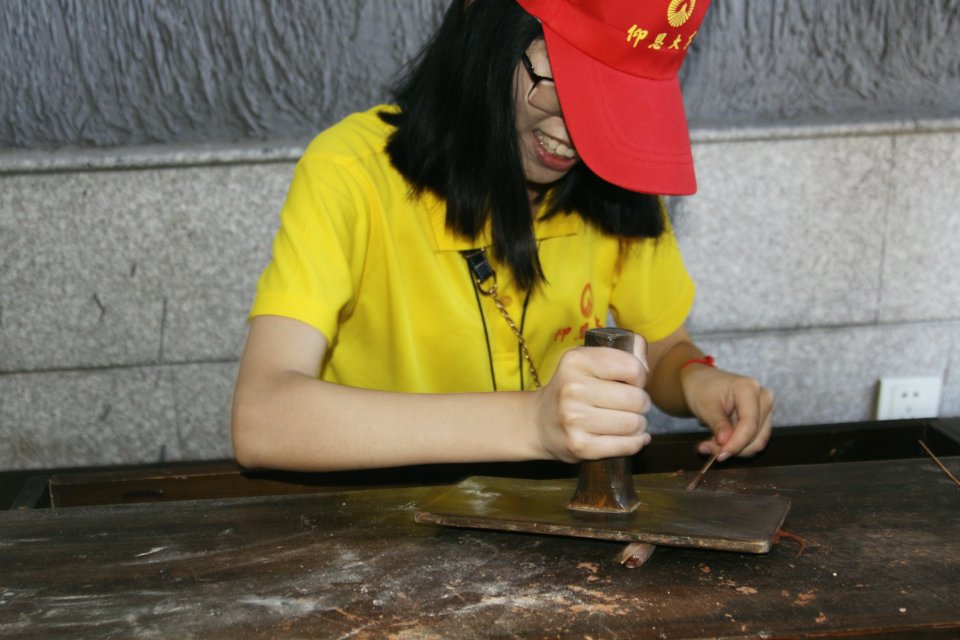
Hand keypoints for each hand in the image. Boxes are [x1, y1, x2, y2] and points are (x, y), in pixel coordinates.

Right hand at [534, 335, 651, 462]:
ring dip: (637, 424)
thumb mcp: (588, 361)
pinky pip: (627, 446)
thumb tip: (646, 367)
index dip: (640, 377)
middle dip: (641, 403)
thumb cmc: (573, 390)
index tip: (630, 382)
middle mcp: (572, 388)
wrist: (538, 423)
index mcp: (576, 361)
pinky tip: (628, 437)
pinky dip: (635, 442)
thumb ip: (624, 353)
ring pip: (634, 424)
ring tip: (625, 421)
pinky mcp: (580, 446)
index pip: (632, 368)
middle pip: (636, 399)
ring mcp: (574, 420)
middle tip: (629, 405)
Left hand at [681, 365, 772, 459]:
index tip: (719, 455)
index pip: (750, 423)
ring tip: (708, 445)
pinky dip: (735, 446)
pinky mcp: (760, 420)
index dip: (736, 443)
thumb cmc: (702, 389)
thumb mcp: (705, 406)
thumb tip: (725, 443)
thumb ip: (718, 424)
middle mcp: (763, 398)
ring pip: (756, 442)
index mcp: (749, 388)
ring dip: (733, 449)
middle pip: (756, 436)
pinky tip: (717, 442)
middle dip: (733, 447)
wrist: (701, 382)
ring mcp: (764, 409)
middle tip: (707, 449)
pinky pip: (752, 441)